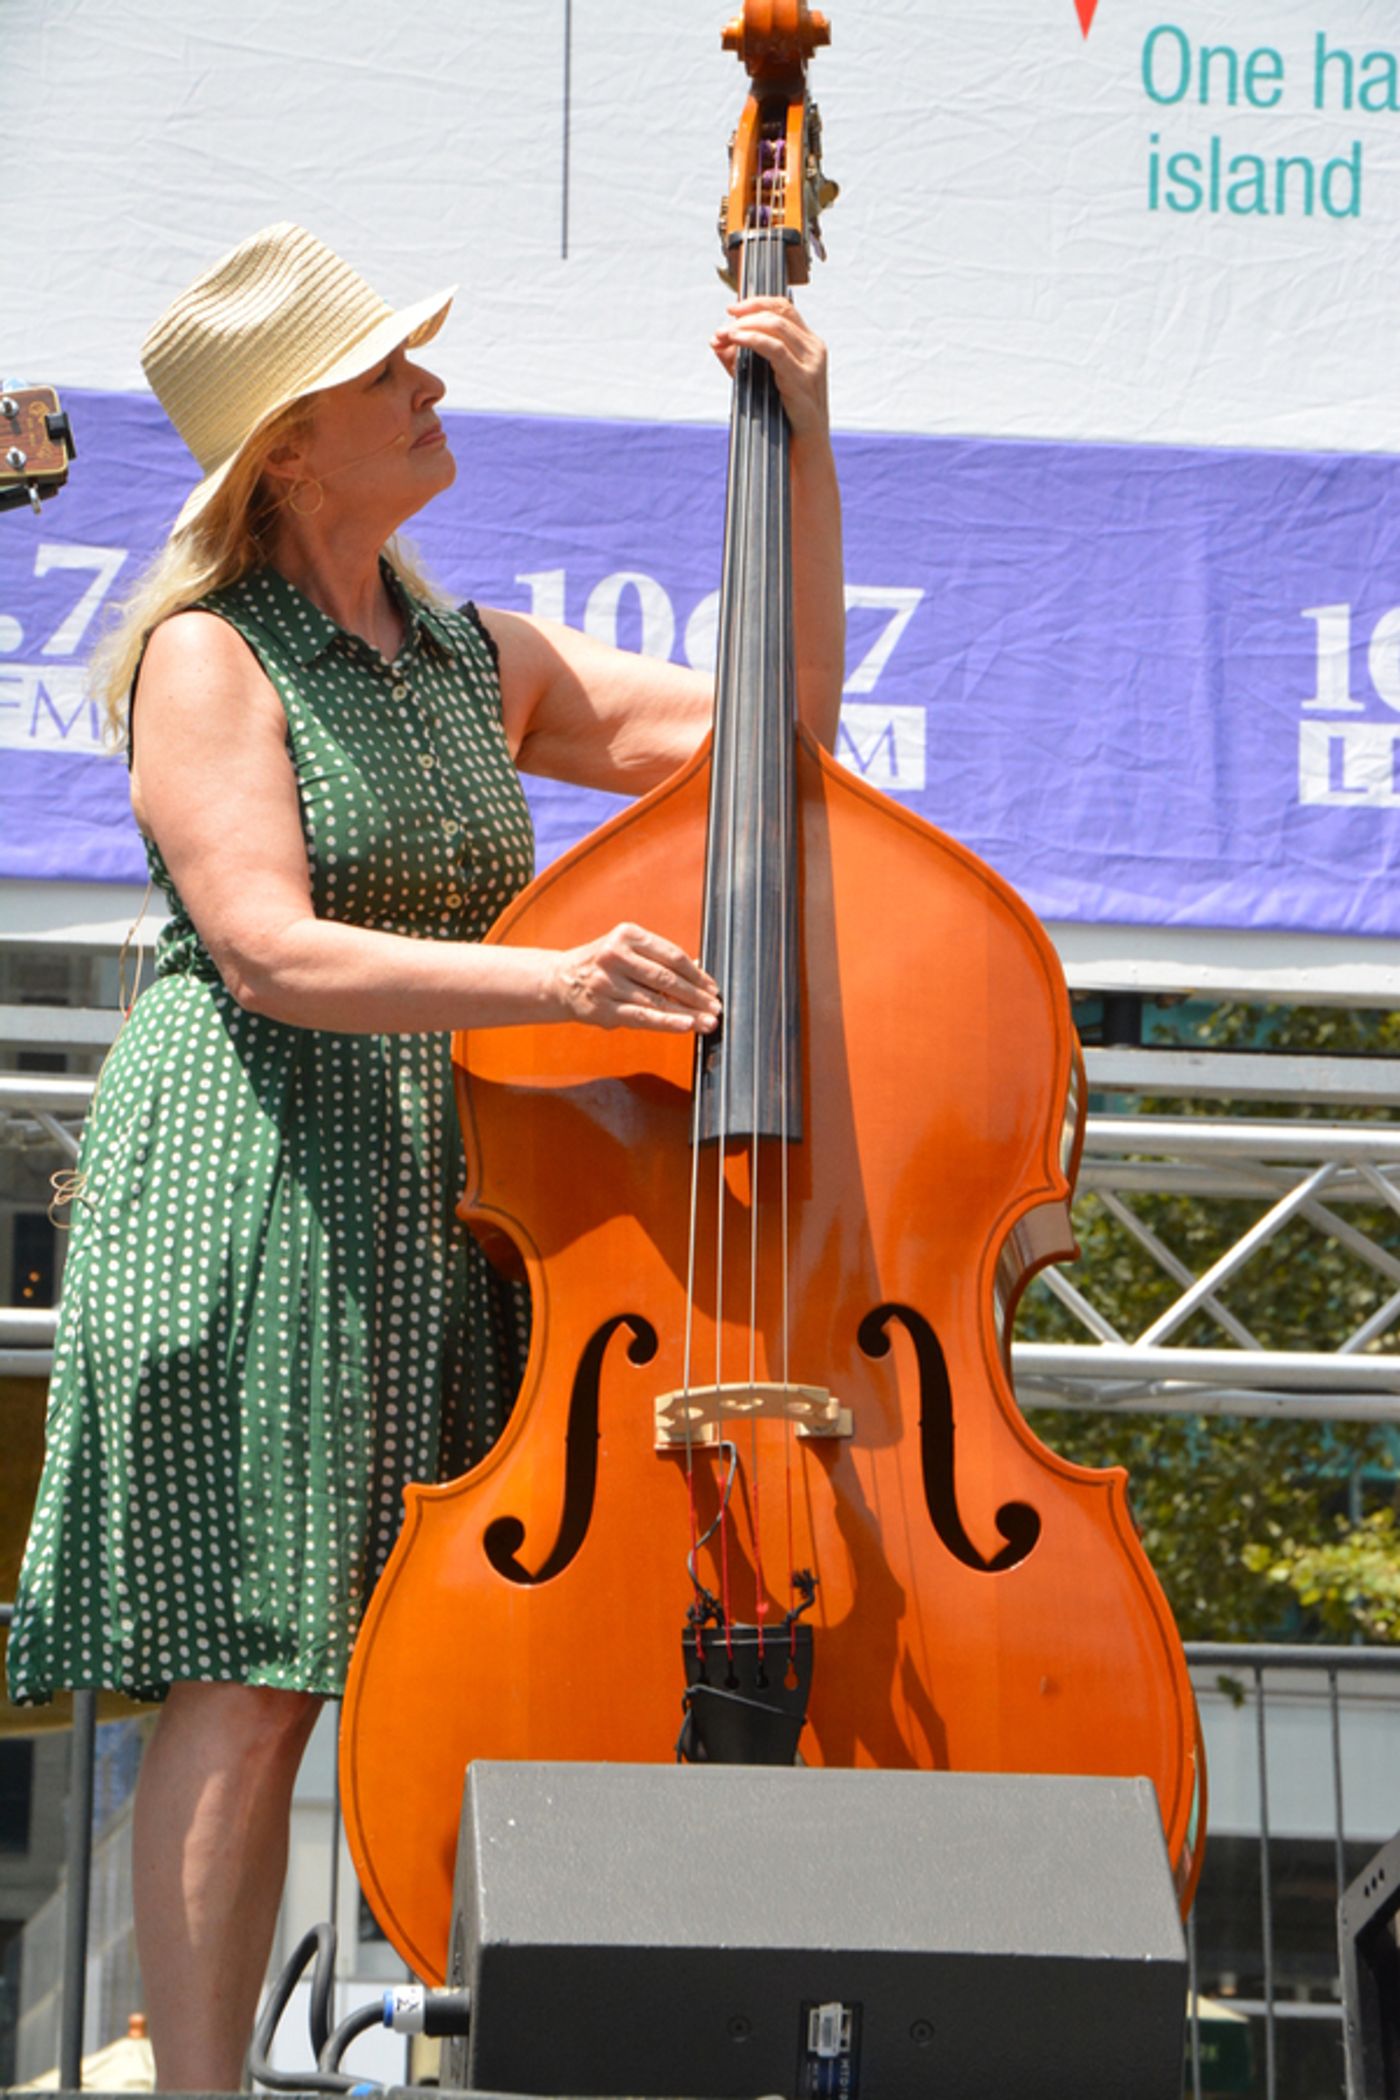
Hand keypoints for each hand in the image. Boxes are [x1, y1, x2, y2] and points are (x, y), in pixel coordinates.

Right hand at [550, 924, 720, 1032]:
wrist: (559, 980)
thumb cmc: (601, 964)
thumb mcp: (627, 949)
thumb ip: (660, 958)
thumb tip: (699, 970)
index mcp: (627, 935)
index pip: (672, 956)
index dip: (697, 974)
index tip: (712, 988)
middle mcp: (615, 956)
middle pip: (667, 978)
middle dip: (696, 996)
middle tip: (716, 1007)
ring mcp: (607, 983)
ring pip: (656, 1000)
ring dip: (687, 1013)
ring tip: (707, 1022)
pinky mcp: (603, 1008)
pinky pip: (642, 1017)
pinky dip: (666, 1022)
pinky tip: (685, 1026)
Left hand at [710, 296, 829, 443]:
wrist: (804, 446)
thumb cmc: (783, 415)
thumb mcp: (760, 380)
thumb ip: (739, 359)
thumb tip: (716, 341)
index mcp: (809, 344)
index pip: (785, 308)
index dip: (757, 302)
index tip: (732, 309)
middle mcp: (814, 348)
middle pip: (777, 314)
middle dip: (744, 317)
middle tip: (721, 328)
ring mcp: (811, 362)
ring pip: (775, 327)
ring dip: (744, 327)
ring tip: (723, 334)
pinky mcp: (802, 378)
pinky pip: (774, 349)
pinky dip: (751, 340)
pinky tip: (735, 340)